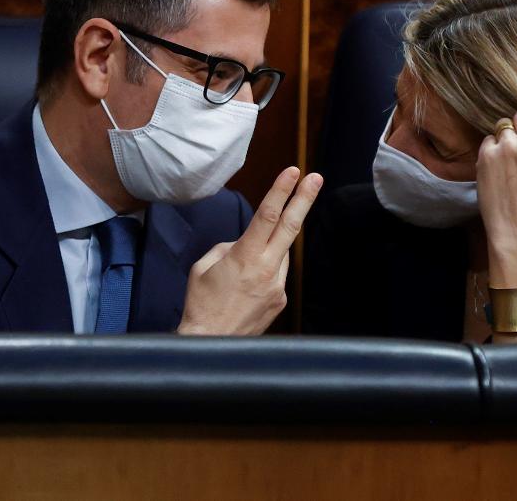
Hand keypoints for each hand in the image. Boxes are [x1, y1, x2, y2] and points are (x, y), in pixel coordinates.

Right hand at [177, 167, 322, 334]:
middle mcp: (266, 269)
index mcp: (245, 257)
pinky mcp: (280, 300)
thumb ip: (228, 247)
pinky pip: (276, 274)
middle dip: (304, 199)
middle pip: (291, 227)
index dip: (281, 191)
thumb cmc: (201, 303)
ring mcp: (277, 286)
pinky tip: (246, 286)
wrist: (211, 343)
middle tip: (316, 178)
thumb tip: (243, 243)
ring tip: (241, 271)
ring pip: (281, 253)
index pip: (267, 216)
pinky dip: (265, 270)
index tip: (293, 173)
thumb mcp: (204, 266)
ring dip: (270, 248)